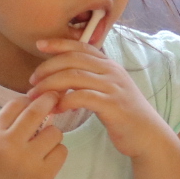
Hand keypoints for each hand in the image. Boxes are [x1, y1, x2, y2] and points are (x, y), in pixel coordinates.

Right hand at [0, 93, 67, 178]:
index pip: (15, 105)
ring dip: (52, 135)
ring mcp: (27, 161)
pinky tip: (46, 160)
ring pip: (54, 132)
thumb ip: (8, 127)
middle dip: (49, 100)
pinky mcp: (43, 176)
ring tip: (43, 146)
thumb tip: (36, 103)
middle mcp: (9, 145)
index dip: (28, 100)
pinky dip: (57, 153)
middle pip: (36, 111)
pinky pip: (62, 151)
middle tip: (55, 97)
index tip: (35, 101)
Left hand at [26, 37, 172, 160]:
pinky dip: (65, 101)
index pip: (81, 47)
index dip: (59, 43)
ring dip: (51, 85)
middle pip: (73, 60)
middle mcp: (111, 71)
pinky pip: (83, 97)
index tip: (39, 45)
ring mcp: (113, 87)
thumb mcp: (107, 90)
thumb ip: (90, 80)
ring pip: (74, 76)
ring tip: (37, 97)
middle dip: (48, 68)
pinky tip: (55, 109)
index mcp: (108, 65)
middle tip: (32, 82)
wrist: (147, 135)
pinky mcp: (113, 105)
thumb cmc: (123, 115)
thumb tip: (62, 77)